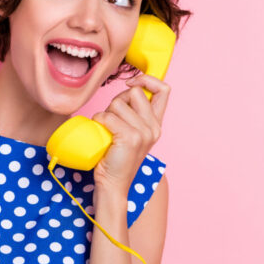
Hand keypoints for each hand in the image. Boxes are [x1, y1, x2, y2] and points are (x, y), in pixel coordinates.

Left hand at [90, 74, 169, 192]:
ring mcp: (144, 133)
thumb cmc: (115, 157)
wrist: (112, 184)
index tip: (131, 83)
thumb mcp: (130, 132)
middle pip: (134, 92)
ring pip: (117, 103)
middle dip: (118, 101)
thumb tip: (128, 88)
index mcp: (156, 124)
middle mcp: (154, 127)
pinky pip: (107, 116)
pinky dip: (98, 121)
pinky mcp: (131, 138)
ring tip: (107, 132)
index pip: (164, 89)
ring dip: (106, 114)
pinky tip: (102, 134)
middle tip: (112, 121)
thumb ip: (133, 113)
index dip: (146, 80)